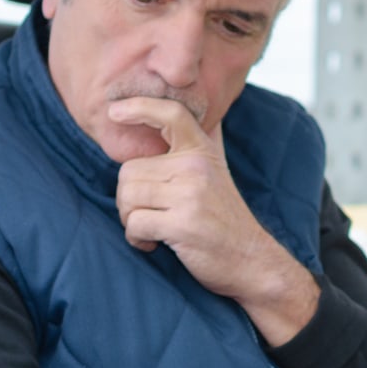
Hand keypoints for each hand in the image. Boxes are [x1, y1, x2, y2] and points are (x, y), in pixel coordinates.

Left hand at [109, 96, 321, 346]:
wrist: (252, 260)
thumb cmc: (226, 219)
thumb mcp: (218, 172)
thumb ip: (205, 143)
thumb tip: (205, 115)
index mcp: (202, 152)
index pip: (170, 114)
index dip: (139, 107)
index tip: (114, 112)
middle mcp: (196, 167)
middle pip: (129, 171)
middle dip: (127, 199)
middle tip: (146, 215)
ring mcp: (190, 195)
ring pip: (128, 197)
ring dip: (130, 219)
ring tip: (150, 229)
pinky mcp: (182, 224)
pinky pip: (135, 224)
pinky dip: (136, 239)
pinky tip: (153, 244)